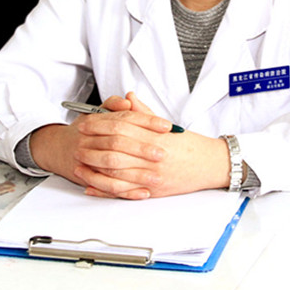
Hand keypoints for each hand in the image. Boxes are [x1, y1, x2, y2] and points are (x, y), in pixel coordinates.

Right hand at [29, 102, 172, 198]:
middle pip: (118, 142)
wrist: (59, 149)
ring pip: (113, 167)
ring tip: (157, 177)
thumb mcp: (98, 112)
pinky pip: (108, 186)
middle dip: (142, 149)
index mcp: (95, 120)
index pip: (124, 118)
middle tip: (162, 153)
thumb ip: (114, 105)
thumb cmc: (86, 130)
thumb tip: (128, 100)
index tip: (166, 126)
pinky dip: (126, 191)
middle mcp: (89, 139)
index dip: (147, 122)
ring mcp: (86, 159)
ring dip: (137, 174)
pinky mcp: (87, 177)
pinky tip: (143, 192)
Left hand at [74, 92, 230, 198]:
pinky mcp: (153, 191)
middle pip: (115, 150)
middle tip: (78, 141)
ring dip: (95, 168)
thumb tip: (128, 97)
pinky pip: (124, 192)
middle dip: (93, 146)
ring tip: (79, 163)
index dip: (100, 125)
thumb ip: (144, 113)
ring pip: (116, 173)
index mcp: (155, 137)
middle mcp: (153, 157)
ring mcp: (152, 176)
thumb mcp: (167, 125)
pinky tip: (91, 187)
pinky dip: (105, 190)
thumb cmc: (191, 146)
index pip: (121, 128)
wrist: (211, 165)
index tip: (86, 122)